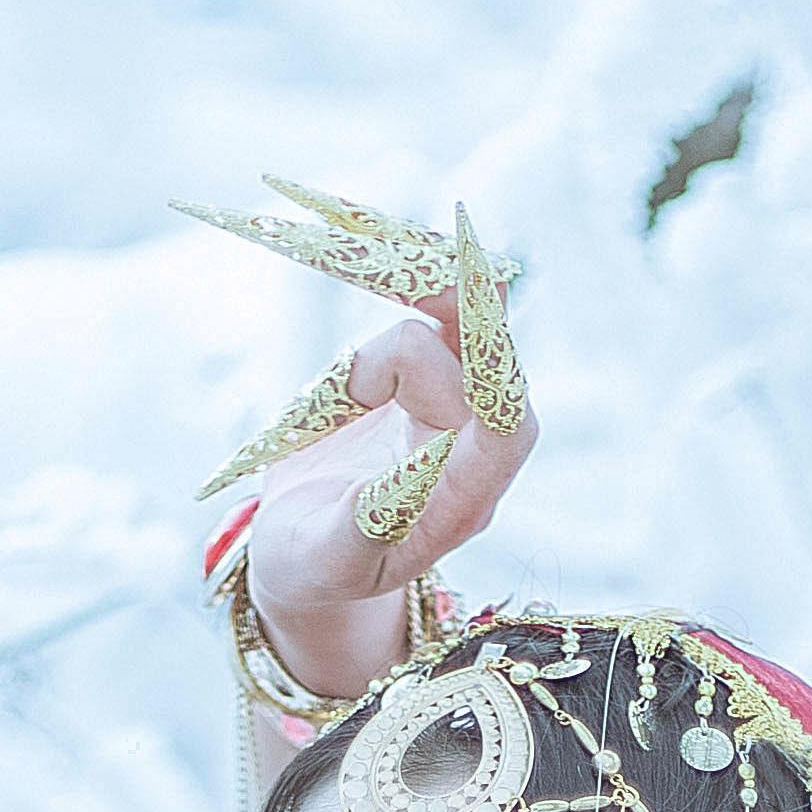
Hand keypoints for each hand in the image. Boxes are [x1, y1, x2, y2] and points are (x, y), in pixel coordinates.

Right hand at [241, 298, 537, 704]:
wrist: (304, 543)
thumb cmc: (314, 565)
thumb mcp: (328, 561)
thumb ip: (369, 526)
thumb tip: (412, 471)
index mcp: (464, 501)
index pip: (507, 433)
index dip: (494, 375)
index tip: (458, 322)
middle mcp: (476, 444)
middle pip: (478, 357)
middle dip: (423, 322)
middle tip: (355, 295)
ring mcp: (459, 397)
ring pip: (458, 315)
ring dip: (402, 296)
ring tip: (330, 359)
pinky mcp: (435, 361)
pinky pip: (439, 299)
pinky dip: (410, 272)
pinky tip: (370, 247)